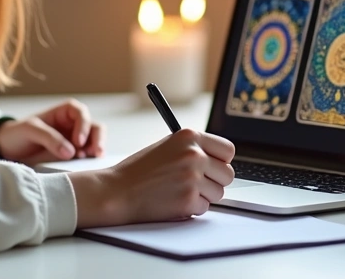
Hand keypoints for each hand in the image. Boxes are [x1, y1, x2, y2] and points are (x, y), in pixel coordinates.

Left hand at [0, 98, 104, 164]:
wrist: (6, 149)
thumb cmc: (18, 134)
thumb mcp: (31, 131)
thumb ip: (50, 138)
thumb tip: (72, 152)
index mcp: (65, 112)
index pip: (82, 114)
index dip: (83, 126)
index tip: (78, 141)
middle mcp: (74, 125)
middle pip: (95, 128)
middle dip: (98, 139)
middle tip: (96, 153)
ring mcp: (75, 141)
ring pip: (94, 143)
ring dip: (95, 151)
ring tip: (90, 161)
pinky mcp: (73, 156)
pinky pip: (87, 157)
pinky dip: (90, 161)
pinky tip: (86, 167)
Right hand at [68, 129, 234, 227]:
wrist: (117, 190)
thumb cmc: (139, 170)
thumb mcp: (167, 146)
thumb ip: (193, 149)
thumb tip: (219, 160)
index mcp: (189, 136)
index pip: (227, 150)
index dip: (221, 161)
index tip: (214, 166)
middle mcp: (193, 155)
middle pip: (228, 174)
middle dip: (214, 181)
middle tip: (196, 183)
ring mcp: (192, 178)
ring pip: (218, 193)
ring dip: (203, 196)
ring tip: (179, 191)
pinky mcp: (188, 200)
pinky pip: (204, 208)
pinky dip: (191, 208)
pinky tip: (173, 200)